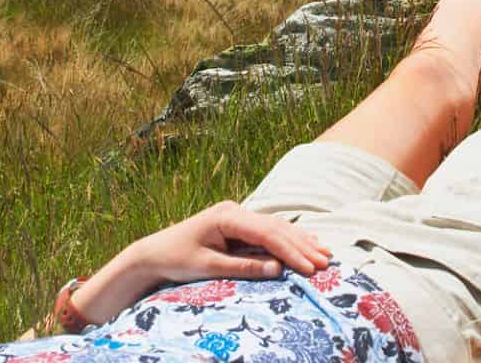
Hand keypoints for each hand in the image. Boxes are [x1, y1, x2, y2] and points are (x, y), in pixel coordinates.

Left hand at [129, 200, 331, 283]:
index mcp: (227, 216)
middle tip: (327, 261)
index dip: (291, 250)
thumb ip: (243, 266)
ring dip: (300, 241)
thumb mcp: (208, 267)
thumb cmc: (176, 259)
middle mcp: (235, 211)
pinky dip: (288, 239)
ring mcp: (237, 216)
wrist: (153, 253)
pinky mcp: (238, 226)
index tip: (310, 266)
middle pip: (276, 228)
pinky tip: (306, 242)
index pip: (267, 233)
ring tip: (325, 253)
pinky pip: (268, 232)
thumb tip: (278, 269)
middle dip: (302, 245)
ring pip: (275, 228)